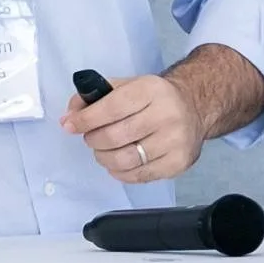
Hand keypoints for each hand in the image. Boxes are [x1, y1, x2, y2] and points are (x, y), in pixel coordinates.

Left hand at [62, 73, 199, 183]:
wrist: (194, 108)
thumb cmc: (154, 99)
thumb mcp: (127, 86)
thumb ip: (96, 97)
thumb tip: (70, 117)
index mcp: (151, 90)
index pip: (111, 107)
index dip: (85, 119)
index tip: (69, 125)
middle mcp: (167, 115)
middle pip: (115, 136)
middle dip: (93, 140)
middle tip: (90, 138)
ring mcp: (175, 141)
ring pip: (125, 160)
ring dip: (104, 158)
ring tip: (103, 151)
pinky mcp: (178, 163)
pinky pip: (138, 175)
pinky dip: (120, 172)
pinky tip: (119, 162)